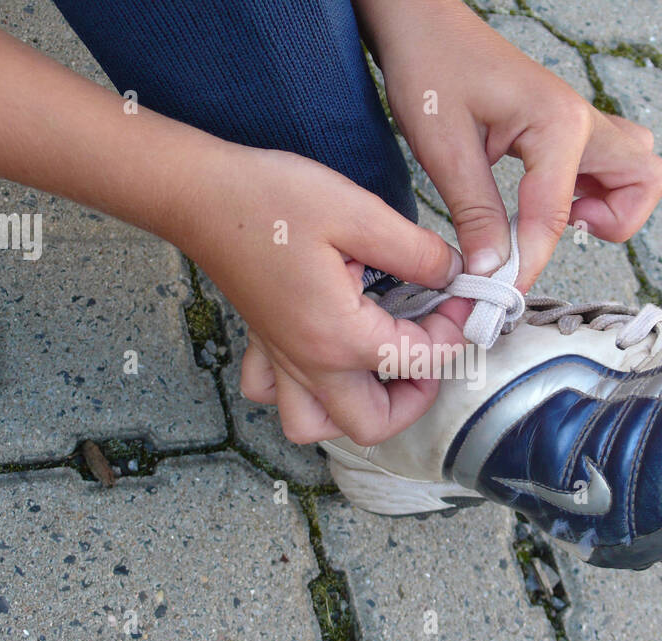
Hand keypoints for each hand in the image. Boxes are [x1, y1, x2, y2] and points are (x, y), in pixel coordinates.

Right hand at [179, 144, 468, 444]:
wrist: (198, 193)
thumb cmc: (271, 199)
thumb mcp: (359, 212)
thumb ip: (417, 252)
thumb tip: (454, 274)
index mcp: (340, 336)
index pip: (421, 361)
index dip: (456, 330)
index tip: (464, 294)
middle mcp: (308, 363)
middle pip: (372, 425)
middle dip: (413, 397)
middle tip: (429, 348)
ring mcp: (280, 359)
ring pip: (318, 425)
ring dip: (357, 409)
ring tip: (381, 367)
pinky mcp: (262, 345)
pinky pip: (278, 397)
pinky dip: (305, 392)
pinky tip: (326, 355)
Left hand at [359, 0, 661, 290]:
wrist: (423, 25)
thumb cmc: (431, 68)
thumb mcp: (443, 147)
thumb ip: (475, 212)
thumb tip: (492, 270)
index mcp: (556, 122)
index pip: (555, 215)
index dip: (529, 262)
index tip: (499, 293)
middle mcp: (582, 120)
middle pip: (643, 181)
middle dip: (610, 223)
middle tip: (550, 233)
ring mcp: (581, 122)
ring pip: (636, 171)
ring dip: (609, 205)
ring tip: (549, 215)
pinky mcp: (568, 129)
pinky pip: (608, 165)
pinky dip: (592, 192)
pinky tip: (541, 200)